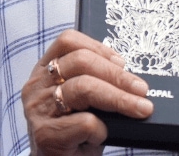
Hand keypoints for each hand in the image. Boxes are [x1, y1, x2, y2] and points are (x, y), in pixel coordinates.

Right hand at [23, 30, 151, 155]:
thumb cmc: (73, 135)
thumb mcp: (81, 102)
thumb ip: (94, 82)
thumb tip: (131, 77)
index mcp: (43, 72)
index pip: (68, 41)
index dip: (99, 47)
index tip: (122, 62)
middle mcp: (36, 87)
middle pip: (81, 62)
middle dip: (117, 75)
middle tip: (141, 89)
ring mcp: (38, 110)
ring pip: (84, 88)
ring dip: (119, 98)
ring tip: (140, 108)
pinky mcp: (45, 135)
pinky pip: (85, 122)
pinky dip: (102, 129)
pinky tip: (102, 137)